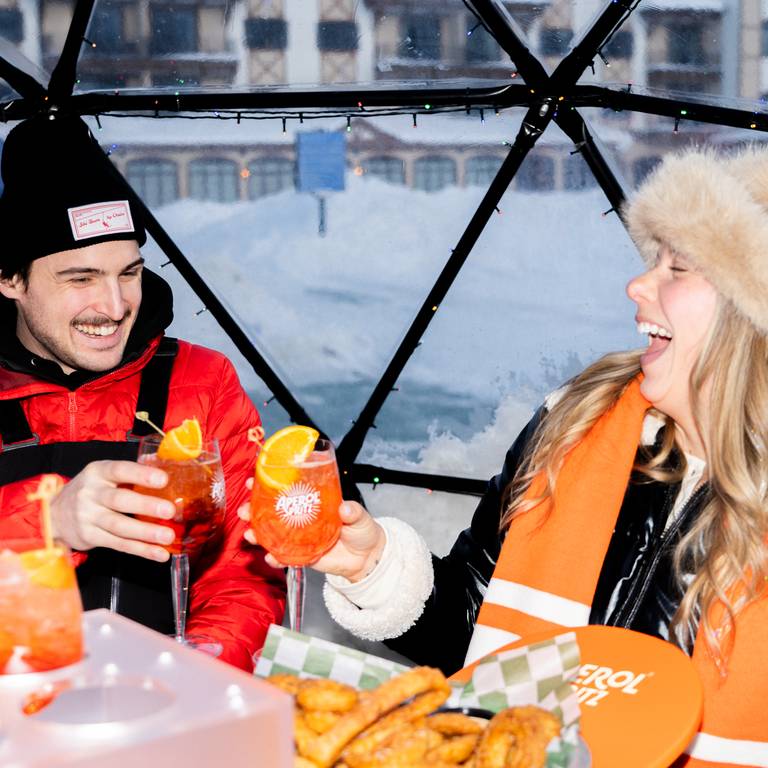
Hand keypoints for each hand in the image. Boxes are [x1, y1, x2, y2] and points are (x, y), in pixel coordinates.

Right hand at [50, 460, 176, 561]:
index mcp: (98, 472)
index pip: (120, 470)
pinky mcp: (90, 537)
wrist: (53, 513)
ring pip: (119, 526)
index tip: (163, 479)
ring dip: (146, 533)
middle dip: (145, 506)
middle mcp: (90, 494)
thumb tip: (169, 474)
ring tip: (168, 536)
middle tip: (169, 511)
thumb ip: (130, 475)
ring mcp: (88, 518)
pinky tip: (159, 553)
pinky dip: (141, 550)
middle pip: (120, 501)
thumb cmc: (91, 490)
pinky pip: (119, 544)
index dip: (142, 474)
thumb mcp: (103, 475)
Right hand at [237, 479, 385, 582]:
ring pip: (272, 534)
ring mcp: (299, 537)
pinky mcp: (302, 555)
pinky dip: (275, 558)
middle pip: (271, 511)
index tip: (253, 480)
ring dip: (257, 533)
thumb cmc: (362, 531)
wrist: (366, 559)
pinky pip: (284, 556)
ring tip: (250, 534)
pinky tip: (270, 557)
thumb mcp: (359, 516)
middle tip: (244, 510)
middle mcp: (302, 518)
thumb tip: (344, 508)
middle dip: (253, 510)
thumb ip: (352, 512)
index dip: (268, 484)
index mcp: (312, 502)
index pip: (287, 489)